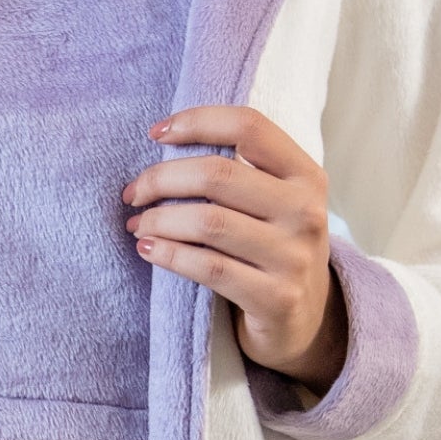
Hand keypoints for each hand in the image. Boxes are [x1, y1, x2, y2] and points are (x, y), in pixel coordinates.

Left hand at [123, 106, 343, 385]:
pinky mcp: (276, 298)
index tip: (156, 133)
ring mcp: (294, 257)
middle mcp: (306, 211)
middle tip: (134, 193)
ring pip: (208, 222)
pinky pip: (208, 267)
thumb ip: (239, 170)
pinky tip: (148, 250)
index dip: (197, 121)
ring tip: (138, 225)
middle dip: (161, 179)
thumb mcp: (273, 201)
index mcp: (306, 175)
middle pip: (218, 174)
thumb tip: (164, 141)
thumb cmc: (271, 247)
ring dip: (159, 220)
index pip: (248, 127)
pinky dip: (169, 255)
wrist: (304, 318)